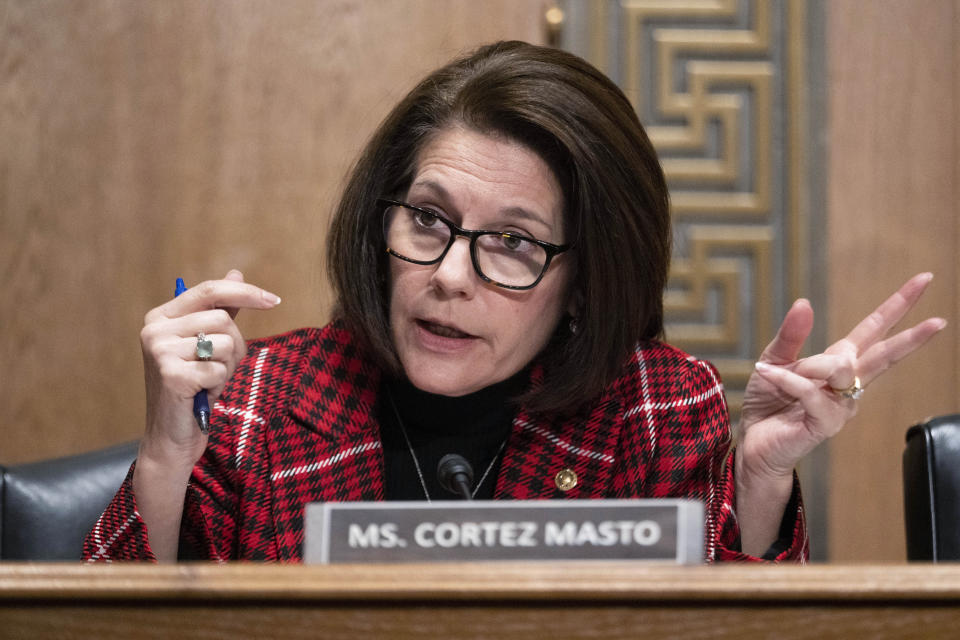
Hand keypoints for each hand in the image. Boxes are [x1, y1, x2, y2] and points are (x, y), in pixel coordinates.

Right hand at [138, 270, 280, 467]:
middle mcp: (154, 329)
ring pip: (224, 343)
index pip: (210, 290)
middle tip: (219, 368)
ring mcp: (159, 351)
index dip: (246, 292)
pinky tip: (201, 394)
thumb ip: (220, 309)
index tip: (274, 300)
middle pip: (223, 319)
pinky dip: (219, 384)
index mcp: (161, 316)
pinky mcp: (170, 375)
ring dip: (227, 366)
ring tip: (208, 381)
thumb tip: (236, 272)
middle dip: (235, 346)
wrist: (173, 436)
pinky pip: (219, 369)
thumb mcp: (209, 345)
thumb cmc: (195, 388)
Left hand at [740, 272, 946, 481]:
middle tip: (940, 321)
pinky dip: (787, 379)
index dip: (898, 306)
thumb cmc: (767, 403)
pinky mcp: (826, 424)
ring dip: (807, 365)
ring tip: (775, 372)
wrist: (754, 441)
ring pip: (840, 368)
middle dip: (910, 336)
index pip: (874, 330)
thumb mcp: (773, 359)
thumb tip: (805, 302)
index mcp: (838, 363)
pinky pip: (811, 390)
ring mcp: (841, 406)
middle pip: (884, 353)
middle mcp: (847, 384)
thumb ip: (791, 334)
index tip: (924, 280)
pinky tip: (769, 375)